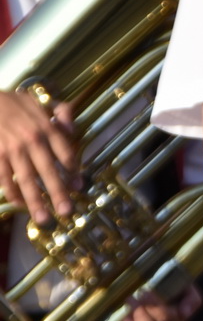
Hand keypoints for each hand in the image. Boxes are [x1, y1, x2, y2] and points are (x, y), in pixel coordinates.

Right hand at [0, 90, 79, 224]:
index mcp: (46, 128)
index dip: (73, 172)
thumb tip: (72, 129)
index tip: (78, 187)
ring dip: (35, 201)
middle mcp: (32, 141)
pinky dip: (12, 193)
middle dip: (58, 193)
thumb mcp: (40, 102)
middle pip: (48, 171)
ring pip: (26, 180)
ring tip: (43, 219)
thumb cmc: (14, 103)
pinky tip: (20, 204)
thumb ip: (61, 113)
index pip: (65, 154)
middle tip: (66, 211)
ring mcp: (12, 150)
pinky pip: (5, 179)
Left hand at [113, 286, 202, 320]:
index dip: (153, 306)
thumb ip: (192, 301)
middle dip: (139, 313)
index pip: (166, 319)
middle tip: (131, 299)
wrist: (165, 296)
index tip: (144, 292)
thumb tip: (183, 314)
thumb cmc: (175, 292)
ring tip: (125, 315)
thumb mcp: (188, 291)